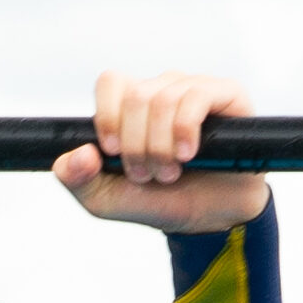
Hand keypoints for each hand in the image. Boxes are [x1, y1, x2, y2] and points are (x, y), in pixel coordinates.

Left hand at [54, 69, 266, 229]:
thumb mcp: (105, 200)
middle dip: (137, 145)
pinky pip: (197, 96)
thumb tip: (81, 153)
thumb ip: (76, 178)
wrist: (208, 220)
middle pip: (135, 97)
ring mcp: (194, 90)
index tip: (113, 151)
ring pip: (163, 99)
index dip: (107, 115)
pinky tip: (187, 154)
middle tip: (148, 175)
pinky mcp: (226, 94)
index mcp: (131, 106)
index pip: (111, 82)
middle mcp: (162, 91)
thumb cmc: (159, 202)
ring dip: (162, 145)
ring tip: (170, 172)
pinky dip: (186, 129)